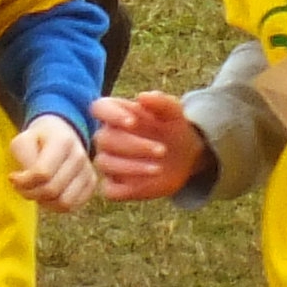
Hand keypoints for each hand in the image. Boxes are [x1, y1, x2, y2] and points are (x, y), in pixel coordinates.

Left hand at [8, 114, 94, 211]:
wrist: (59, 133)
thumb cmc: (37, 140)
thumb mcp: (22, 141)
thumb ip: (24, 159)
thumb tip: (27, 181)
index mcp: (63, 141)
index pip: (42, 173)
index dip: (23, 181)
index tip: (13, 177)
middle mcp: (80, 156)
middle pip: (52, 190)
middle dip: (30, 193)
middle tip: (21, 186)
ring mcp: (88, 171)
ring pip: (64, 202)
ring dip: (44, 202)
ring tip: (35, 191)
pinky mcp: (91, 184)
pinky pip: (73, 206)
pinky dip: (56, 206)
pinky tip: (46, 195)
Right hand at [91, 90, 210, 201]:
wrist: (186, 155)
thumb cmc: (174, 128)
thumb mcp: (174, 113)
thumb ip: (160, 102)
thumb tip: (142, 97)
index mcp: (117, 114)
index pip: (100, 108)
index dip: (111, 115)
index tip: (133, 122)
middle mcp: (108, 137)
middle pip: (104, 139)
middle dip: (133, 145)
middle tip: (162, 150)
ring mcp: (110, 162)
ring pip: (104, 163)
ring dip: (130, 166)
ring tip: (159, 168)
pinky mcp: (116, 185)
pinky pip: (109, 189)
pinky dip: (125, 188)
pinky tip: (147, 182)